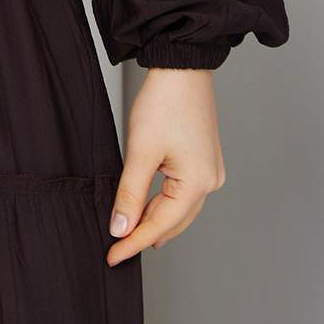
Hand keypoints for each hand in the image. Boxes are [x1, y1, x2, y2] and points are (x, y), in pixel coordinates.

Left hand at [105, 67, 225, 265]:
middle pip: (173, 221)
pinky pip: (183, 193)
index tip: (113, 256)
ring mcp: (210, 171)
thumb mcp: (140, 151)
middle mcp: (210, 181)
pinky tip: (147, 208)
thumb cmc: (164, 102)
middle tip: (117, 249)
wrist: (181, 67)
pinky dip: (163, 203)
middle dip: (145, 236)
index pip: (161, 225)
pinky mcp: (204, 160)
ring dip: (154, 221)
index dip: (134, 242)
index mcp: (198, 183)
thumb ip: (130, 193)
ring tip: (128, 234)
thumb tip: (121, 227)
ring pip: (179, 209)